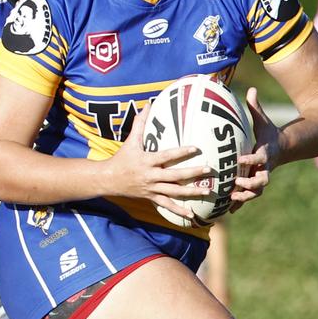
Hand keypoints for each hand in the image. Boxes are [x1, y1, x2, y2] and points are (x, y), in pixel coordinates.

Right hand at [103, 103, 212, 221]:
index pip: (167, 155)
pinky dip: (179, 211)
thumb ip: (140, 122)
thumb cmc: (121, 158)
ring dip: (191, 193)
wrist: (108, 180)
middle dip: (192, 173)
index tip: (196, 148)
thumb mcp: (130, 140)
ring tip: (207, 192)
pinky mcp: (151, 198)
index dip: (181, 152)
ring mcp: (152, 189)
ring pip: (174, 192)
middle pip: (174, 176)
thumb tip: (149, 103)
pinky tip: (192, 215)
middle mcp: (150, 176)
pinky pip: (167, 205)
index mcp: (147, 160)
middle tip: (209, 170)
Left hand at [229, 87, 283, 209]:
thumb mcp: (263, 122)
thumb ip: (256, 108)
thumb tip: (251, 89)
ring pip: (256, 192)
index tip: (240, 159)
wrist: (282, 149)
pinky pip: (249, 197)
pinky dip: (239, 204)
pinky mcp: (256, 184)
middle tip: (237, 183)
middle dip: (250, 183)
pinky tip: (227, 210)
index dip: (251, 160)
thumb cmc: (269, 134)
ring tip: (231, 198)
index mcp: (265, 154)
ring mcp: (261, 177)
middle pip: (262, 180)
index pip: (259, 158)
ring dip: (245, 197)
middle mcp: (265, 168)